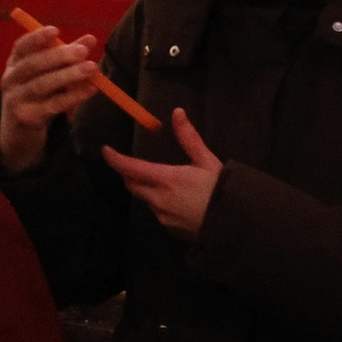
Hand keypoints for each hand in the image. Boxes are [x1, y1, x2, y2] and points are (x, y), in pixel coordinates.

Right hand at [0, 23, 103, 176]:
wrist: (18, 132)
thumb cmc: (35, 94)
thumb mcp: (46, 74)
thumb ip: (66, 55)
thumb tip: (90, 39)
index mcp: (14, 63)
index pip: (21, 46)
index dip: (36, 38)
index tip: (55, 30)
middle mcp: (11, 79)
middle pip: (32, 65)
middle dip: (58, 56)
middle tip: (83, 51)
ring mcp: (17, 99)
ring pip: (42, 85)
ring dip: (68, 75)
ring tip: (91, 68)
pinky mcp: (28, 117)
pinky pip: (52, 105)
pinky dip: (72, 97)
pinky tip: (89, 89)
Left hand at [103, 106, 223, 239]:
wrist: (236, 225)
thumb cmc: (221, 190)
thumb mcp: (206, 161)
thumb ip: (189, 138)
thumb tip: (177, 112)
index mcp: (166, 179)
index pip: (131, 168)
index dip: (115, 160)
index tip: (106, 151)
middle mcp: (159, 199)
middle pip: (132, 185)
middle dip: (129, 174)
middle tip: (131, 164)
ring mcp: (163, 217)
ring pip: (146, 199)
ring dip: (146, 189)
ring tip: (163, 181)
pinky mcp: (170, 229)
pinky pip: (158, 212)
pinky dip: (160, 202)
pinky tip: (178, 199)